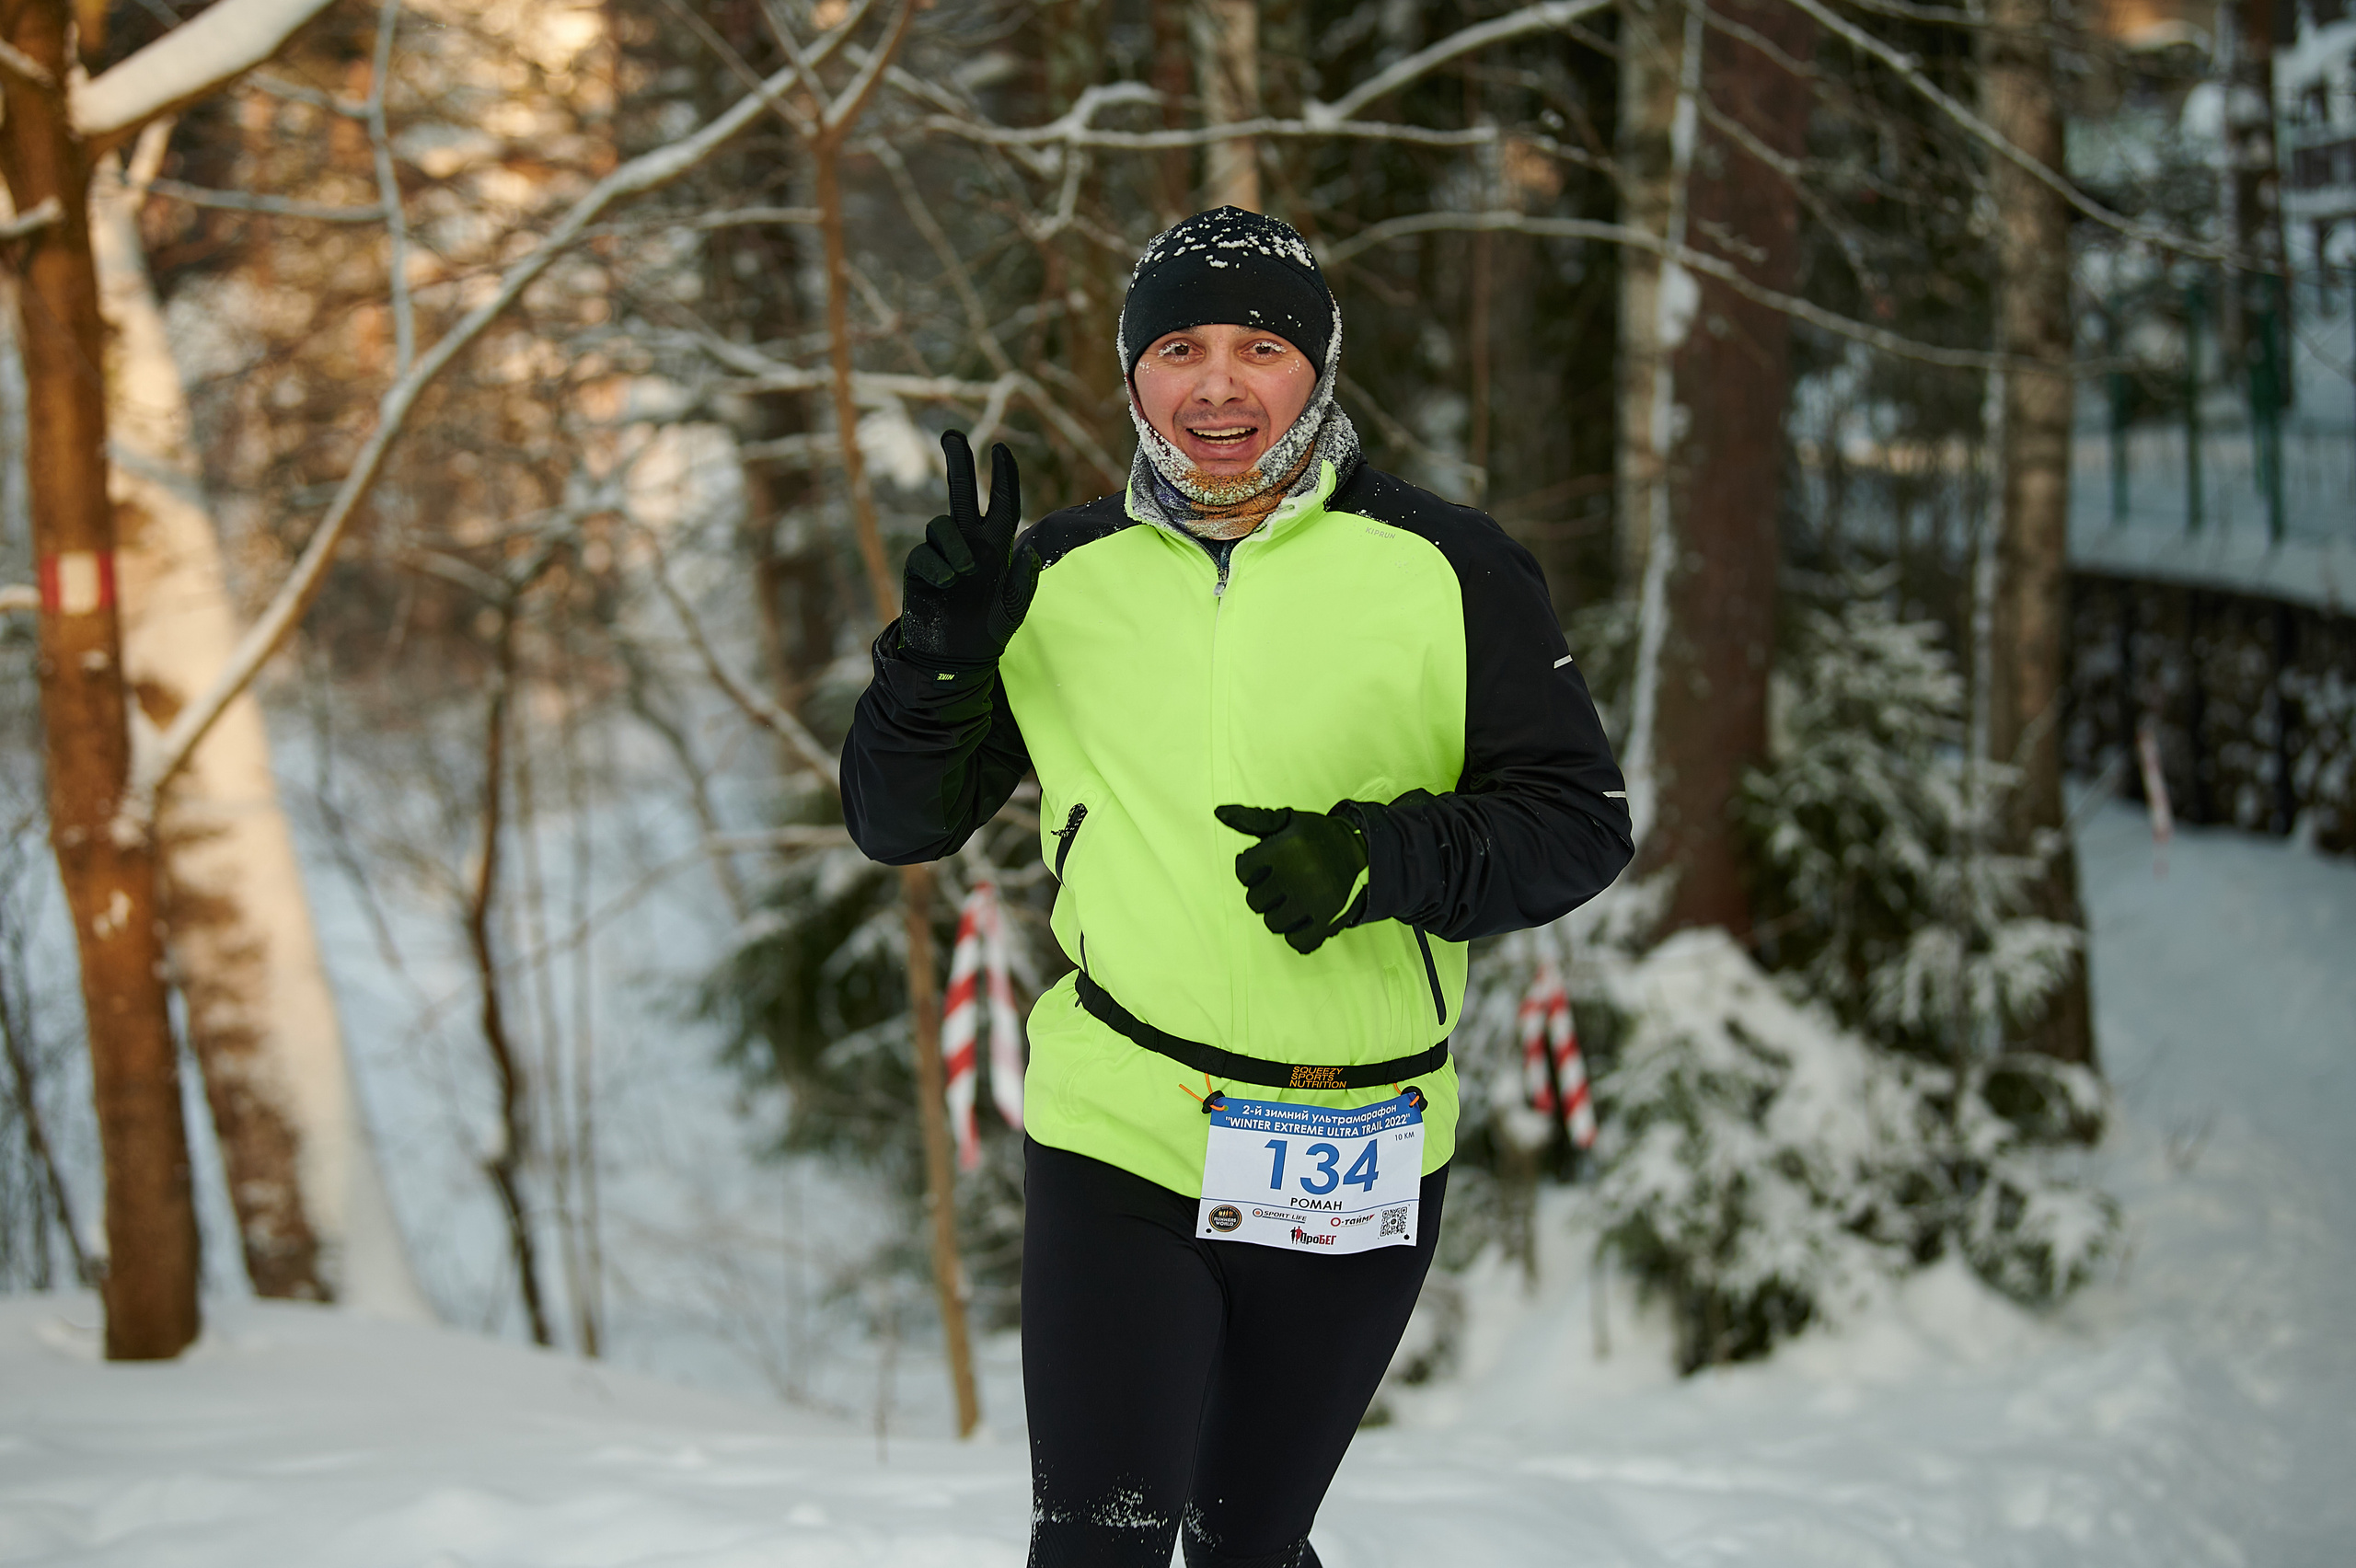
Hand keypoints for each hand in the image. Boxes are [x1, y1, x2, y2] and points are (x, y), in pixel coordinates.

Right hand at [899, 431, 1037, 668]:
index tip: (1000, 449)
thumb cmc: (988, 632)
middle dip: (958, 463)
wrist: (954, 657)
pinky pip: (925, 553)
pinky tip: (945, 587)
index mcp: (997, 546)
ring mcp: (943, 553)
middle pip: (962, 493)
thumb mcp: (1013, 610)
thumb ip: (1023, 582)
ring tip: (963, 574)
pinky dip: (937, 567)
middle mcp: (969, 542)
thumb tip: (1028, 551)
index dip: (1002, 477)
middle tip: (950, 434)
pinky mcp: (921, 568)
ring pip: (941, 524)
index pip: (1002, 503)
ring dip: (954, 545)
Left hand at [1215, 804, 1368, 954]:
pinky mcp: (1330, 921)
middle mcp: (1301, 873)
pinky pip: (1297, 942)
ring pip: (1272, 924)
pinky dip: (1297, 935)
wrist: (1364, 852)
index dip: (1253, 868)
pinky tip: (1305, 918)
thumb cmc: (1316, 837)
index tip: (1270, 863)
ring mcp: (1316, 899)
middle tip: (1284, 882)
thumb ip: (1252, 819)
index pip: (1242, 871)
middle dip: (1264, 893)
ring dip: (1279, 914)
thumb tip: (1219, 812)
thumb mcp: (1287, 821)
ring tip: (1295, 899)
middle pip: (1254, 901)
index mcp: (1286, 846)